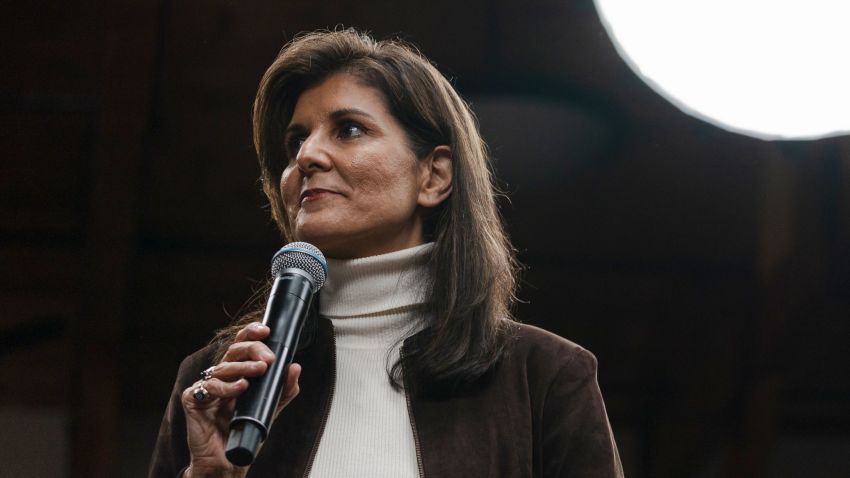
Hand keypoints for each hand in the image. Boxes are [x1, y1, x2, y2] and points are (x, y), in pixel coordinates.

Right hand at [180, 322, 301, 477]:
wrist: (229, 459)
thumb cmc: (246, 429)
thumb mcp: (271, 406)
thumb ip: (284, 388)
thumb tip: (294, 367)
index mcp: (236, 371)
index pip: (242, 345)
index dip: (252, 334)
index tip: (267, 331)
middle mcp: (220, 375)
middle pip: (233, 350)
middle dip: (253, 350)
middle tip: (269, 358)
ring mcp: (205, 386)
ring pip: (223, 367)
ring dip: (243, 367)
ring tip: (260, 370)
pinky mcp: (193, 399)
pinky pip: (209, 387)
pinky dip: (227, 386)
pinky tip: (241, 387)